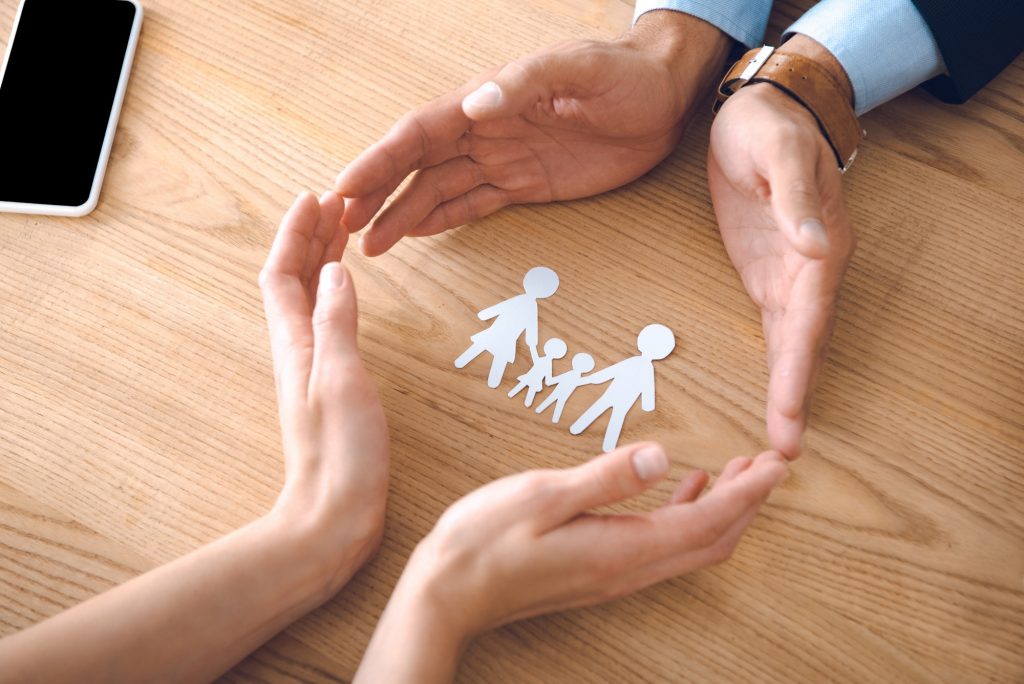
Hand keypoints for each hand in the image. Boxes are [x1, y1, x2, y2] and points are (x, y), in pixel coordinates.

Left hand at [260, 191, 389, 588]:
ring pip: (311, 300)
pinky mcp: (331, 386)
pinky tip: (350, 293)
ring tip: (342, 234)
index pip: (283, 274)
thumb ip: (338, 323)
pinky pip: (328, 323)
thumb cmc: (341, 452)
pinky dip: (337, 295)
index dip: (295, 234)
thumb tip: (336, 271)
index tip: (315, 197)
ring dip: (322, 263)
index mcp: (295, 344)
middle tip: (336, 205)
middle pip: (295, 281)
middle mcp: (298, 351)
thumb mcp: (342, 379)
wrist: (334, 512)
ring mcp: (313, 368)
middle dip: (310, 238)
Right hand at [336, 11, 729, 255]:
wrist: (664, 99)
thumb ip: (524, 85)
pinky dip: (443, 220)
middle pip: (417, 165)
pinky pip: (474, 204)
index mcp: (486, 101)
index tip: (345, 187)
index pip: (418, 133)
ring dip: (403, 215)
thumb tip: (472, 106)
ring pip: (439, 191)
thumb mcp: (577, 69)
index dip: (380, 160)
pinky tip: (415, 235)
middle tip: (345, 226)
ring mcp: (502, 160)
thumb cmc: (623, 74)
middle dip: (378, 193)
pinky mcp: (525, 185)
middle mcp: (484, 132)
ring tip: (370, 246)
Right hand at [355, 444, 786, 682]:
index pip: (705, 522)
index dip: (747, 495)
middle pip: (710, 541)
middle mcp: (626, 570)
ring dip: (720, 512)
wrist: (448, 594)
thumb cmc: (484, 542)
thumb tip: (664, 456)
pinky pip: (662, 549)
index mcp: (620, 549)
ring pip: (689, 548)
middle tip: (768, 466)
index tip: (778, 466)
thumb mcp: (542, 495)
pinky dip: (686, 519)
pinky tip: (678, 490)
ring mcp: (613, 576)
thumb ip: (607, 477)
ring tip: (736, 473)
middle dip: (746, 504)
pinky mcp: (599, 573)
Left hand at [707, 39, 856, 458]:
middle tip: (786, 450)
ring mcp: (789, 273)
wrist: (761, 109)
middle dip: (795, 395)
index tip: (790, 413)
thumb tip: (815, 247)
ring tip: (783, 436)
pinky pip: (772, 324)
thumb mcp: (778, 152)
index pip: (808, 319)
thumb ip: (795, 200)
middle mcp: (811, 268)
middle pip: (803, 342)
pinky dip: (775, 361)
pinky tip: (776, 391)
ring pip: (790, 341)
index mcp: (818, 246)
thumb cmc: (769, 126)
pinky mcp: (766, 271)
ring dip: (788, 387)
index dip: (798, 368)